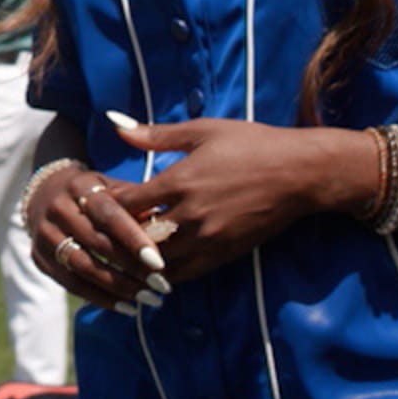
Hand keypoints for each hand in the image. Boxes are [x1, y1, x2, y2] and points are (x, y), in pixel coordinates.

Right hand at [26, 164, 170, 313]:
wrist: (44, 193)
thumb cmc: (92, 193)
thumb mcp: (112, 188)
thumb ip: (137, 205)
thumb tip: (168, 227)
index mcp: (78, 186)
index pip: (107, 214)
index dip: (132, 239)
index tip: (158, 262)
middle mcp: (57, 209)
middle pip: (96, 244)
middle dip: (131, 268)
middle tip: (161, 286)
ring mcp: (44, 234)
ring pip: (82, 267)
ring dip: (118, 288)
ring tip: (147, 299)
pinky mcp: (38, 257)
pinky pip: (71, 284)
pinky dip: (100, 298)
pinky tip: (126, 307)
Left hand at [106, 118, 368, 284]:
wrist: (300, 173)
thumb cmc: (252, 144)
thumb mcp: (202, 131)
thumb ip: (155, 135)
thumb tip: (115, 125)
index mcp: (180, 181)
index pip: (126, 204)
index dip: (106, 204)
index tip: (96, 200)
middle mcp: (190, 215)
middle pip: (135, 238)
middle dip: (116, 237)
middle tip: (100, 233)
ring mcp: (208, 239)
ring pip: (157, 262)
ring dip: (137, 259)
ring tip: (121, 252)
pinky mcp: (224, 255)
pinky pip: (184, 274)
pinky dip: (163, 273)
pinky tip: (152, 266)